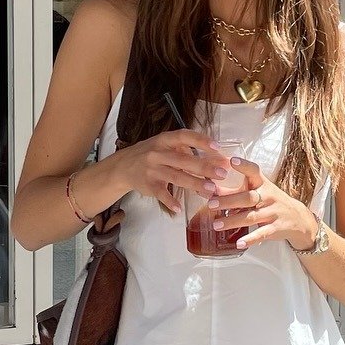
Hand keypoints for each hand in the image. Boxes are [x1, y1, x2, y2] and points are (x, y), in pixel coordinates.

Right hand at [114, 128, 236, 215]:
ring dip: (194, 184)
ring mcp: (152, 169)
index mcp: (165, 140)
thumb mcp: (164, 145)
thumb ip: (185, 151)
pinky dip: (169, 201)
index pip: (184, 136)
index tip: (217, 147)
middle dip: (204, 167)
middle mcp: (158, 153)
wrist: (122, 167)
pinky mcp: (147, 184)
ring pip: (176, 177)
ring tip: (210, 190)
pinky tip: (179, 208)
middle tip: (222, 174)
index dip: (200, 141)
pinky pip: (160, 193)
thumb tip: (214, 160)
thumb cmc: (151, 154)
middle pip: (183, 160)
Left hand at [209, 155, 317, 251]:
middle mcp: (268, 196)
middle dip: (229, 200)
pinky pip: (261, 234)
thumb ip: (238, 190)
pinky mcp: (275, 228)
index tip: (232, 161)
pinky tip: (239, 243)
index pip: (254, 171)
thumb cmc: (271, 202)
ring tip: (216, 224)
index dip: (244, 166)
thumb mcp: (260, 191)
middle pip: (248, 197)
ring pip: (251, 217)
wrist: (298, 218)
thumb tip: (210, 189)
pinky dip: (250, 239)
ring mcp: (273, 213)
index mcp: (263, 184)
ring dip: (232, 221)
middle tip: (211, 204)